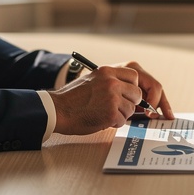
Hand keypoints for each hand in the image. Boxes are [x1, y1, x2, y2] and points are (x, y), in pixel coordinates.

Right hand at [50, 62, 173, 134]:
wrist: (57, 110)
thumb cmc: (73, 98)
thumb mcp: (92, 80)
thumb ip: (110, 81)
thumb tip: (129, 89)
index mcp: (107, 71)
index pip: (134, 76)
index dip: (133, 88)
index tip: (129, 95)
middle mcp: (111, 81)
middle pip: (136, 93)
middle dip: (131, 103)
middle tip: (118, 108)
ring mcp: (112, 96)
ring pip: (131, 108)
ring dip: (121, 115)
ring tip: (105, 114)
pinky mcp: (111, 112)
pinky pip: (123, 120)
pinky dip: (114, 123)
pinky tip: (102, 120)